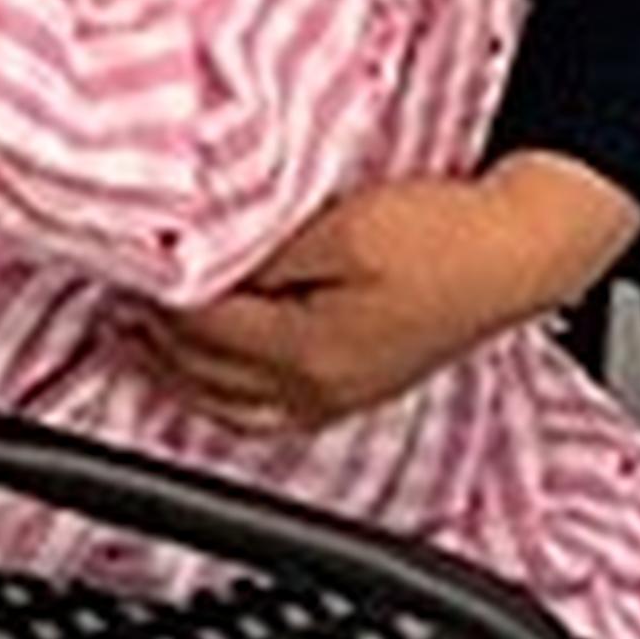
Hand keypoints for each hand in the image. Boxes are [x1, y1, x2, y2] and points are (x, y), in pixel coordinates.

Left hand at [137, 156, 639, 430]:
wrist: (520, 252)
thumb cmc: (441, 235)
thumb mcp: (337, 229)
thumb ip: (260, 256)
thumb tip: (202, 266)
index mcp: (305, 352)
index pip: (199, 331)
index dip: (157, 298)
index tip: (129, 267)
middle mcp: (316, 389)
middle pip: (206, 377)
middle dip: (156, 341)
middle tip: (120, 302)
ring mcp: (338, 396)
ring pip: (233, 404)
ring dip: (183, 373)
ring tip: (146, 339)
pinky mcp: (358, 386)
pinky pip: (269, 409)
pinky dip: (228, 392)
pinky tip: (219, 372)